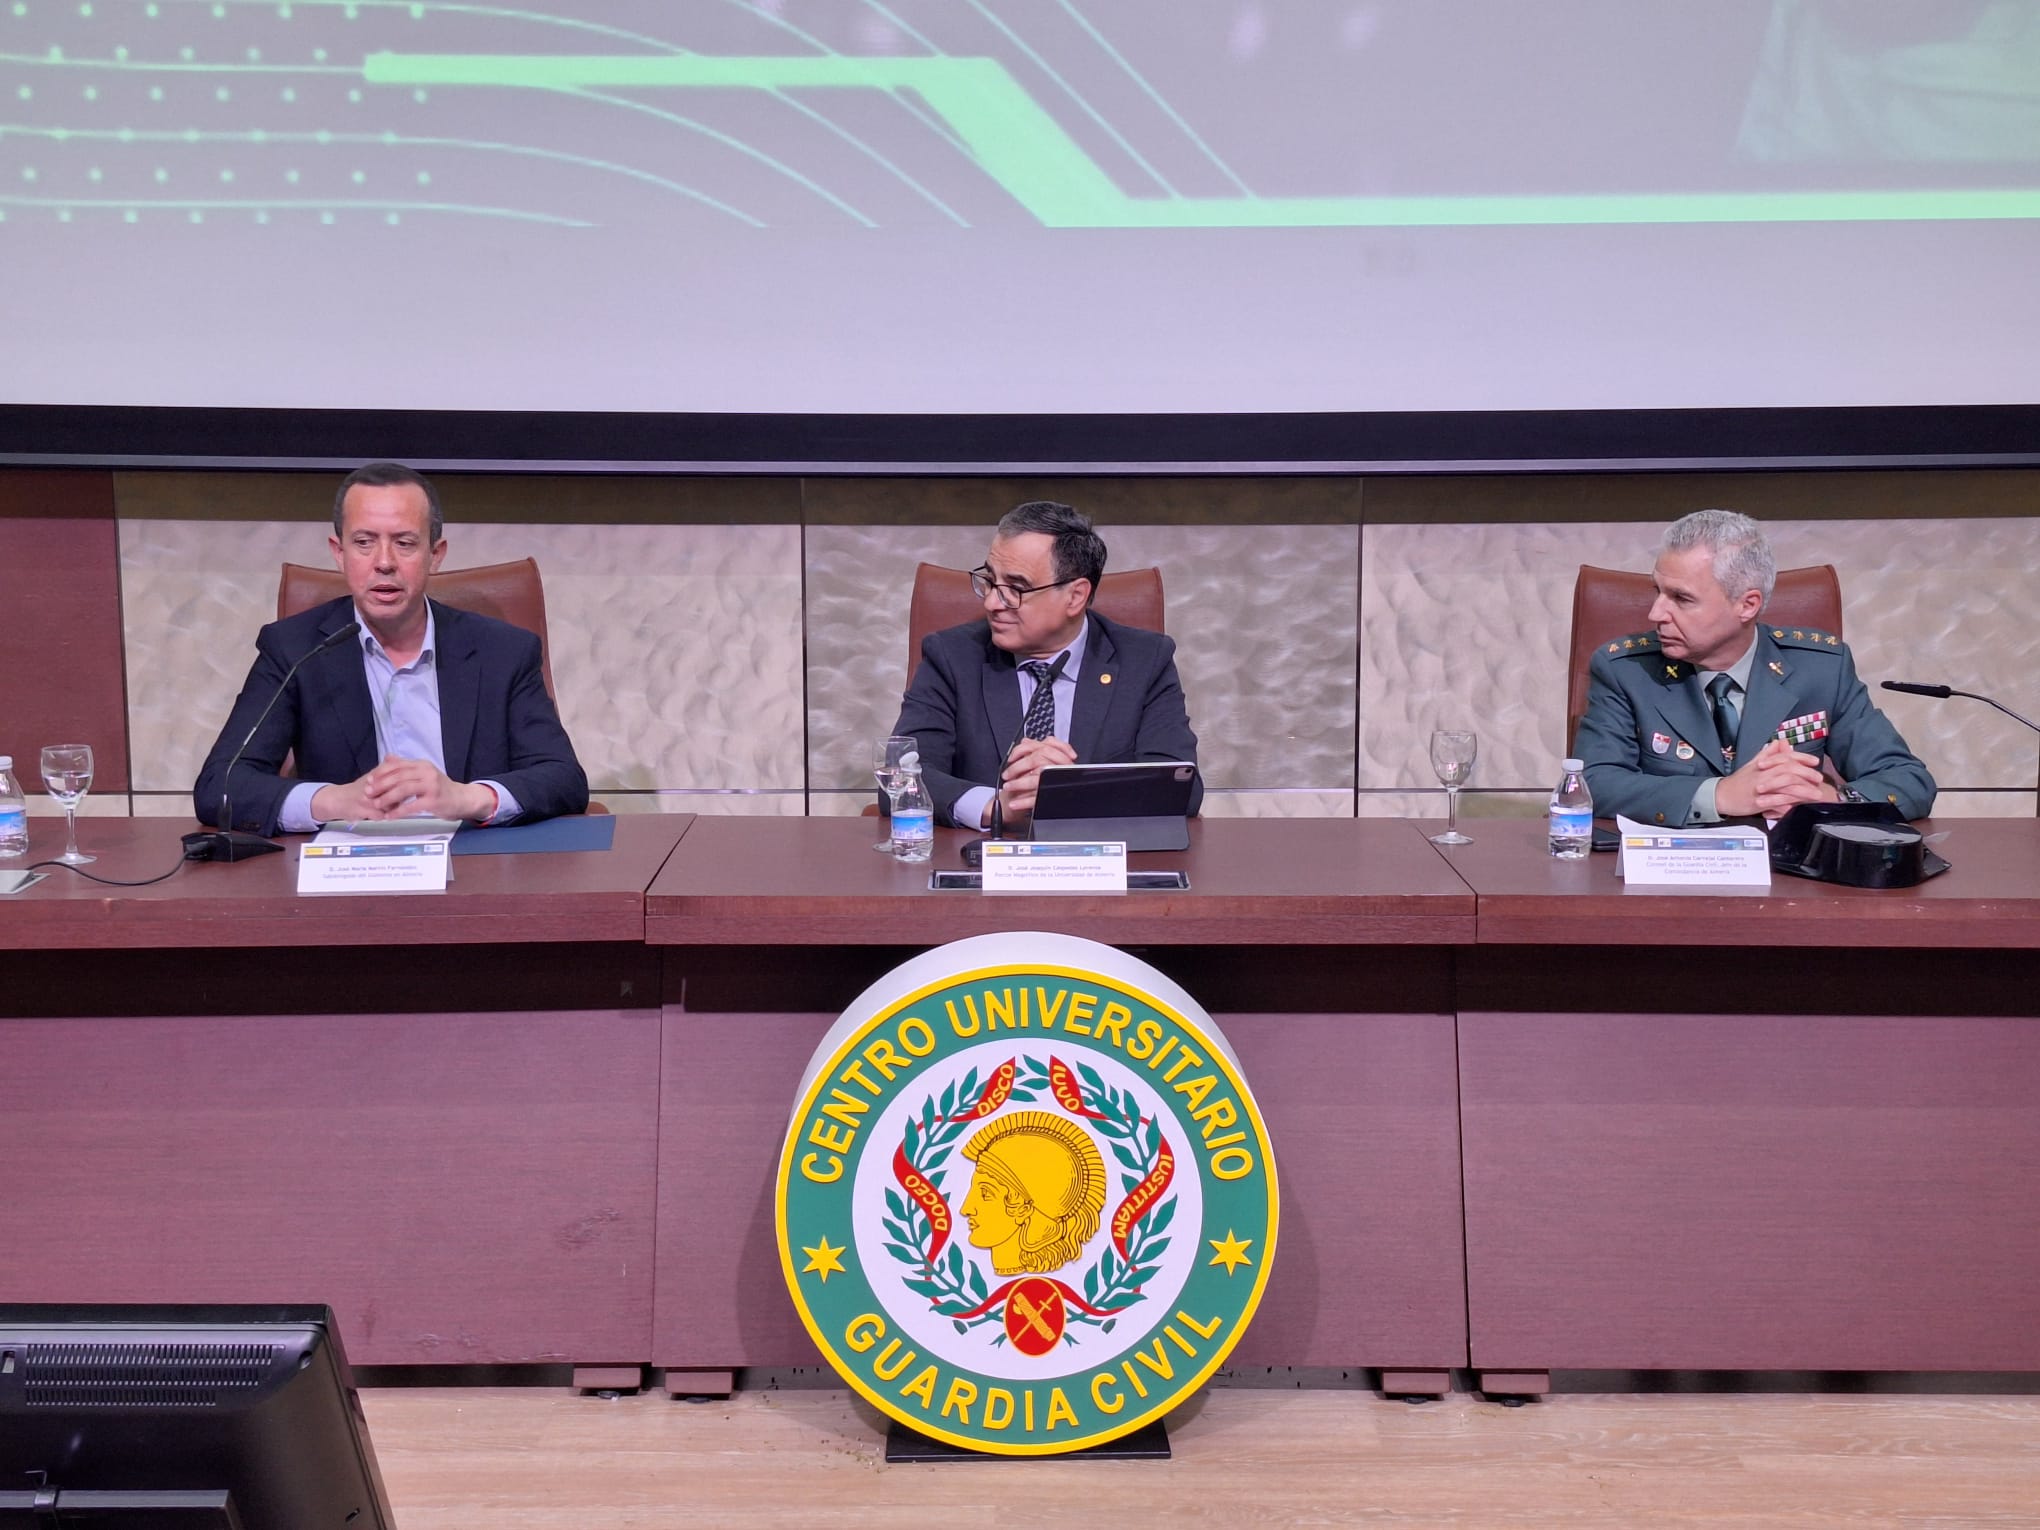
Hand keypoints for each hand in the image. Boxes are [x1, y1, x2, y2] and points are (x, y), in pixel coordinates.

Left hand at [313, 756, 494, 823]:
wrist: (462, 799)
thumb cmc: (440, 788)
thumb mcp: (424, 773)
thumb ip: (406, 766)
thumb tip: (387, 757)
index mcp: (422, 764)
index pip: (397, 765)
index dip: (381, 773)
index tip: (370, 781)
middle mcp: (427, 772)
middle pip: (398, 776)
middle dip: (381, 785)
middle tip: (369, 793)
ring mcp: (431, 786)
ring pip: (404, 789)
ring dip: (387, 798)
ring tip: (377, 805)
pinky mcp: (434, 800)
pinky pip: (412, 805)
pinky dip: (398, 811)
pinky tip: (390, 816)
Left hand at [993, 736, 1077, 824]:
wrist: (1053, 801)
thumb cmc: (1048, 781)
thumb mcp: (1044, 763)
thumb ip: (1036, 751)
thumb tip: (1026, 741)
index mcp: (1059, 758)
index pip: (1044, 746)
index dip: (1024, 749)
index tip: (1012, 758)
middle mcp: (1060, 768)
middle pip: (1039, 760)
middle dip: (1018, 767)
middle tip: (1007, 774)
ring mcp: (1057, 783)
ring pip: (1037, 779)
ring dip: (1018, 784)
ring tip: (1008, 787)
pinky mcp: (1052, 798)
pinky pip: (1037, 799)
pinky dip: (1023, 802)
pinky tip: (1014, 804)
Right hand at [1714, 738, 1837, 817]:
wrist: (1721, 795)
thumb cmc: (1739, 781)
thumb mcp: (1753, 763)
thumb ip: (1768, 753)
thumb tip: (1781, 742)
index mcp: (1763, 764)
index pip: (1786, 757)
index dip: (1802, 758)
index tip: (1815, 762)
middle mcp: (1763, 774)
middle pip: (1789, 770)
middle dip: (1807, 774)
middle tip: (1819, 779)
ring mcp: (1760, 788)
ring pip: (1785, 786)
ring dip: (1803, 791)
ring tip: (1816, 795)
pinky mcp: (1757, 803)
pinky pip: (1776, 802)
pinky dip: (1788, 803)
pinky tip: (1798, 805)